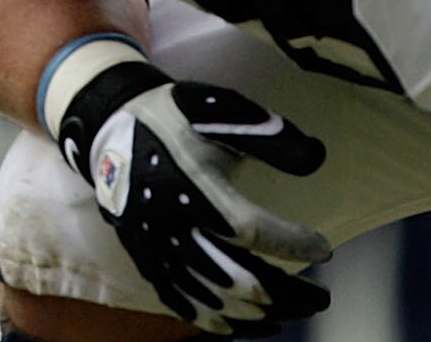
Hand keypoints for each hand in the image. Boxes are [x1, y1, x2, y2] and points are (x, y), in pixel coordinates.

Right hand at [57, 61, 332, 335]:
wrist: (107, 126)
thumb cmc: (172, 118)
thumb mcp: (217, 111)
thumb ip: (267, 135)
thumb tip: (316, 159)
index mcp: (192, 185)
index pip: (253, 230)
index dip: (293, 244)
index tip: (323, 249)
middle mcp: (172, 224)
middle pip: (240, 280)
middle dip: (290, 295)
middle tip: (321, 297)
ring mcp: (155, 247)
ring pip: (216, 301)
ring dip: (261, 314)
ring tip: (293, 312)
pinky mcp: (144, 258)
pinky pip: (183, 304)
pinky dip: (218, 322)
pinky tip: (246, 326)